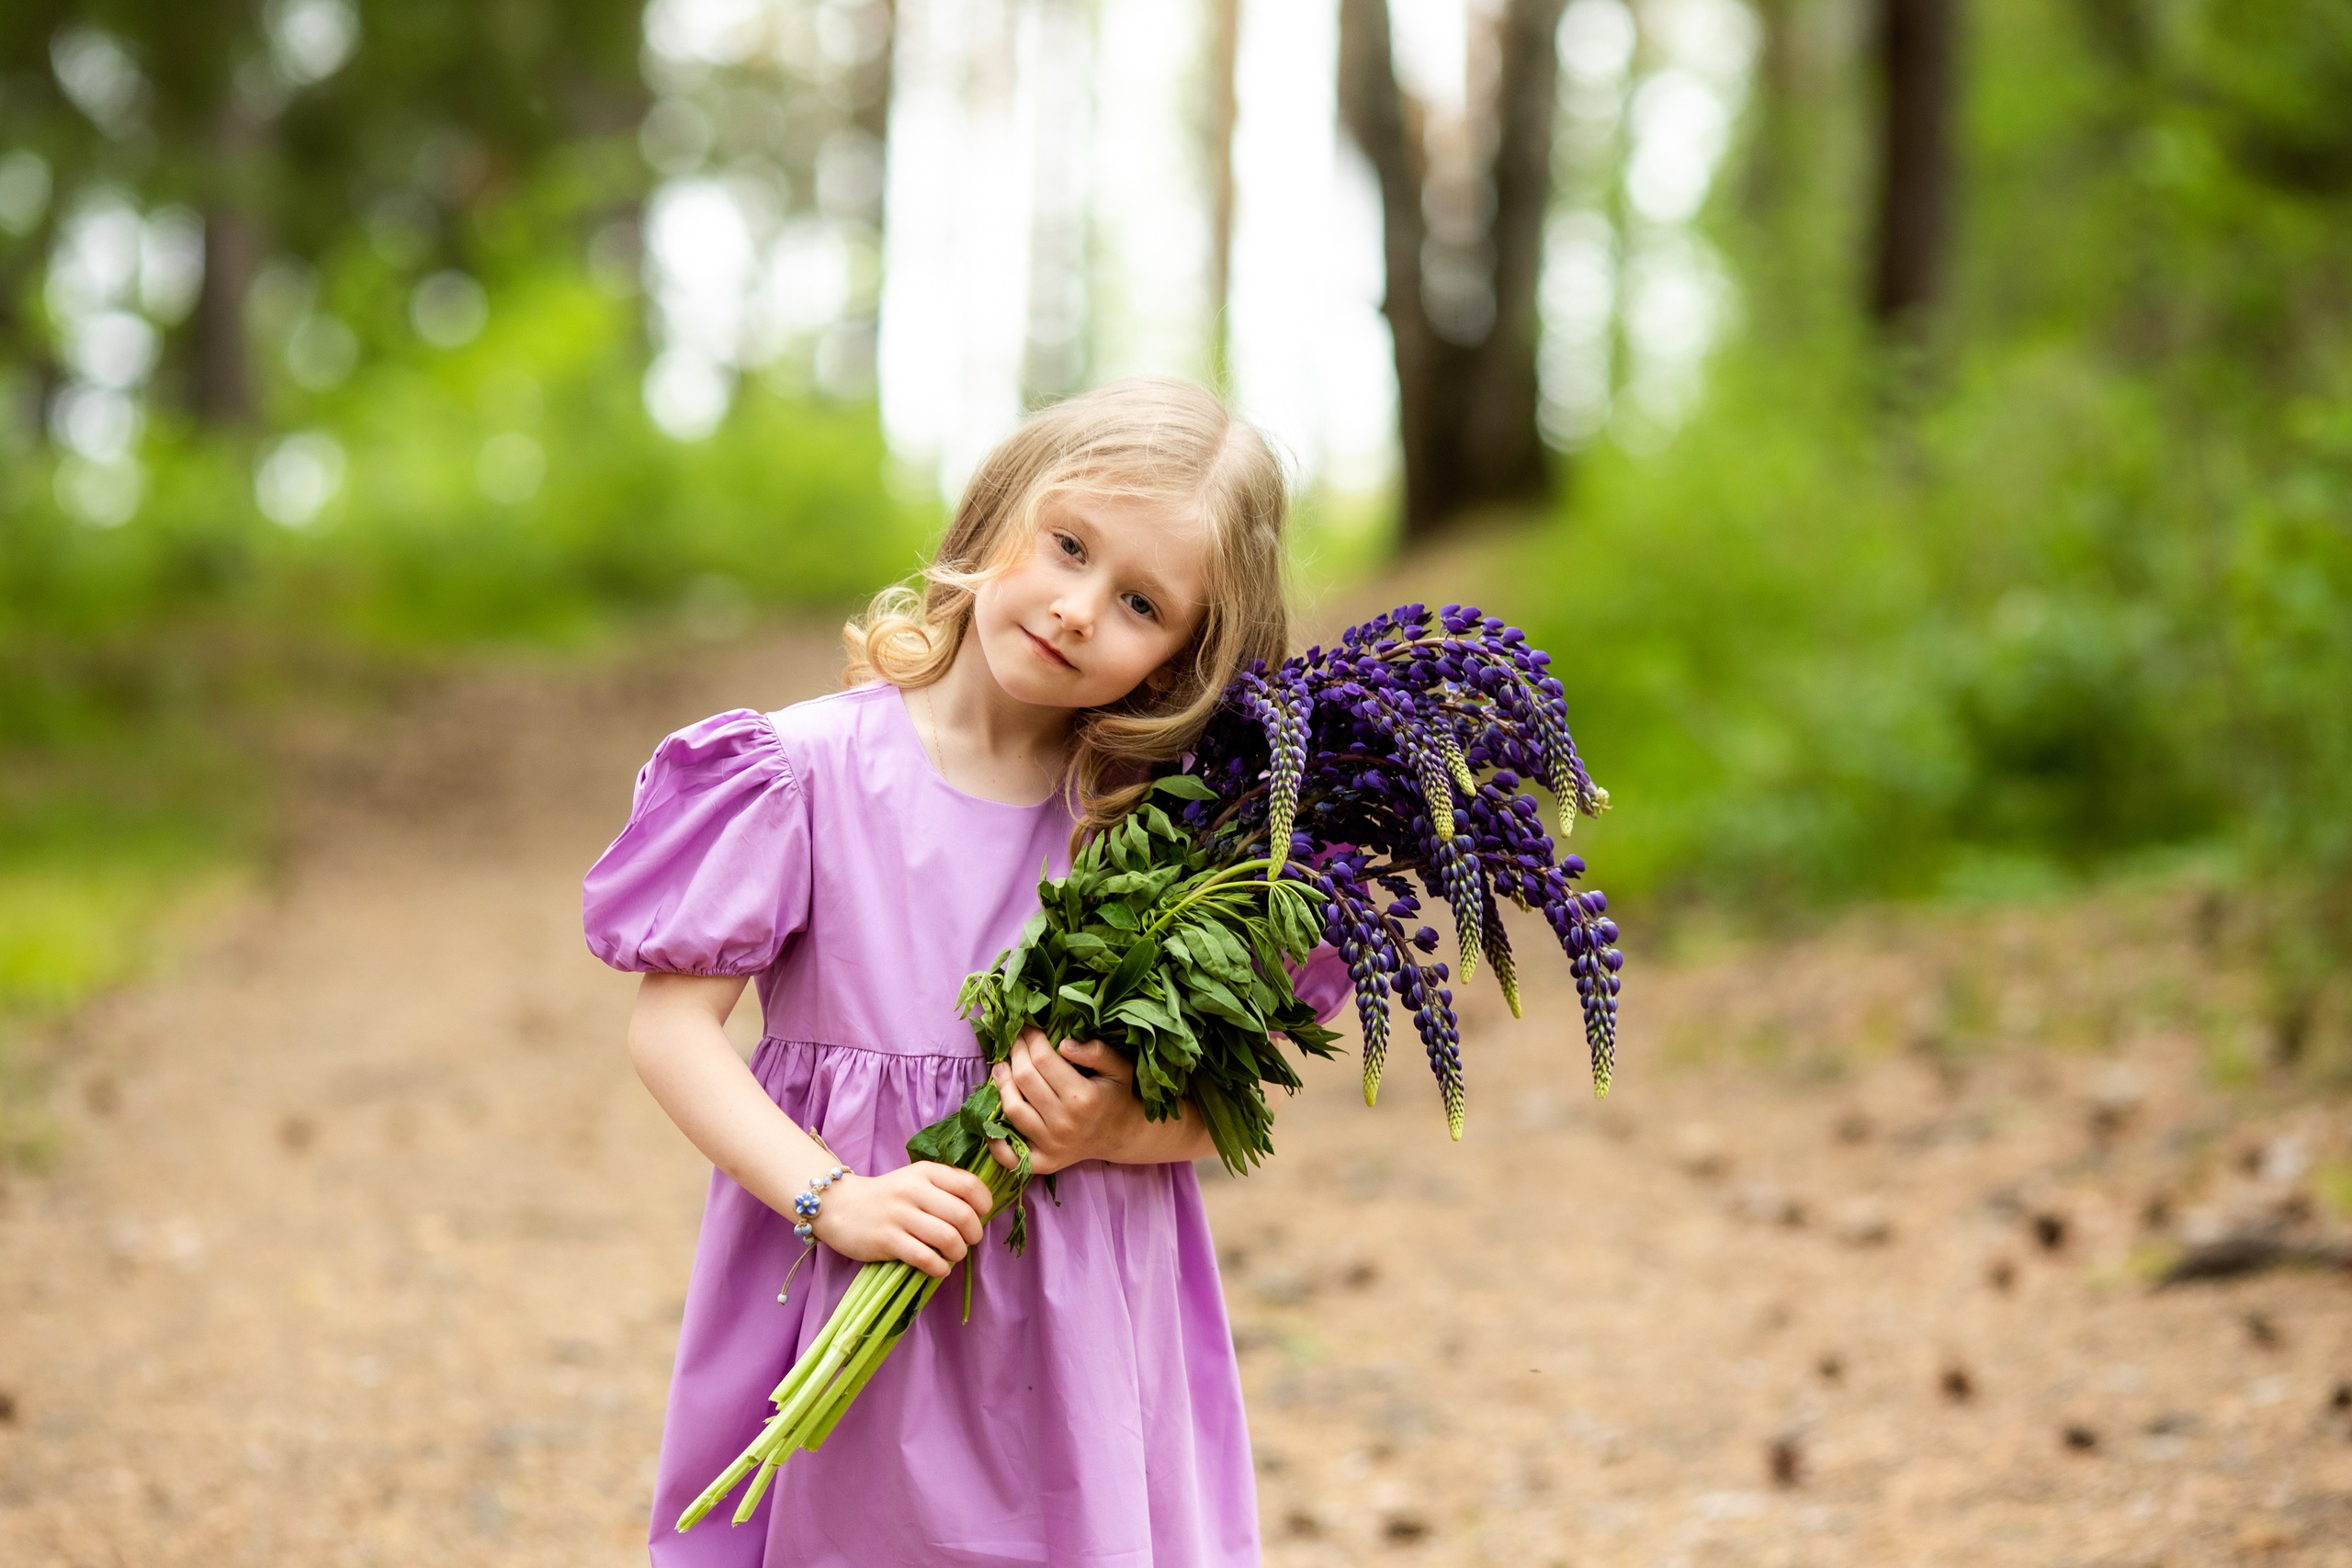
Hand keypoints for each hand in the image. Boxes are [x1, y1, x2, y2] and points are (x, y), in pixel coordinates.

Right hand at [807, 1162, 994, 1278]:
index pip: (970, 1185)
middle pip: (963, 1215)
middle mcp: (914, 1190)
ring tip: (952, 1255)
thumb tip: (980, 1212)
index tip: (980, 1216)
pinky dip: (940, 1268)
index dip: (984, 1205)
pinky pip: (925, 1258)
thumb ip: (945, 1188)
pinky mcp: (886, 1240)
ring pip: (948, 1238)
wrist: (839, 1206)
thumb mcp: (915, 1180)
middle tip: (968, 1241)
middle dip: (974, 1235)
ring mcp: (899, 1215)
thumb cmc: (887, 1196)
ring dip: (958, 1253)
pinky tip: (938, 1268)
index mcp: (926, 1171)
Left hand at [989, 1028, 1139, 1175]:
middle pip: (1024, 1079)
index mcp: (1082, 1097)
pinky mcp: (1043, 1163)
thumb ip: (1096, 1052)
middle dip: (1015, 1053)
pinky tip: (992, 1118)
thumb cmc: (1117, 1096)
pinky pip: (1008, 1155)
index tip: (1028, 1027)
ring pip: (1012, 1108)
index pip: (1042, 1059)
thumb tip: (1063, 1044)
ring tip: (1002, 1067)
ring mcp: (1051, 1145)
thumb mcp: (1119, 1068)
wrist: (1123, 1136)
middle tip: (1015, 1041)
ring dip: (1001, 1084)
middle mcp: (1064, 1123)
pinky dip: (994, 1140)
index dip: (1031, 1038)